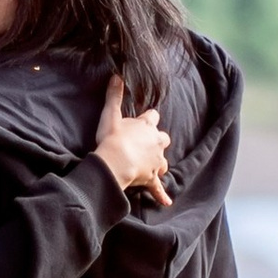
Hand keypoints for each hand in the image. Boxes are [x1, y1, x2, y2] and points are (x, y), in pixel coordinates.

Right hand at [93, 74, 171, 204]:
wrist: (115, 162)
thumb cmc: (112, 138)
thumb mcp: (110, 114)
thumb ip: (114, 96)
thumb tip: (116, 76)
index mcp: (147, 126)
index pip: (153, 117)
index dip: (148, 119)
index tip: (143, 120)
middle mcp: (156, 143)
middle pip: (163, 138)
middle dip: (157, 141)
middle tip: (146, 144)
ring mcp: (156, 162)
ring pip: (163, 162)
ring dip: (159, 163)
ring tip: (152, 166)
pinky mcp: (152, 178)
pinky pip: (158, 188)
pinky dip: (161, 195)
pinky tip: (166, 202)